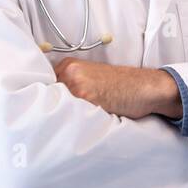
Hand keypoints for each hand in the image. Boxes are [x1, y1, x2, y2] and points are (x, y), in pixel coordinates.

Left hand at [51, 58, 179, 119]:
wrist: (144, 87)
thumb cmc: (121, 86)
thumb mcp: (92, 79)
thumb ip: (71, 85)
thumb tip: (48, 103)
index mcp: (69, 65)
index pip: (43, 86)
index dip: (45, 101)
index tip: (44, 111)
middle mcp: (70, 71)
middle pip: (46, 96)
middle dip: (51, 109)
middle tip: (61, 119)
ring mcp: (76, 83)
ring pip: (57, 106)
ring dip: (62, 116)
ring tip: (76, 121)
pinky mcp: (86, 96)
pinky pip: (71, 113)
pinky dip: (75, 121)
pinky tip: (86, 122)